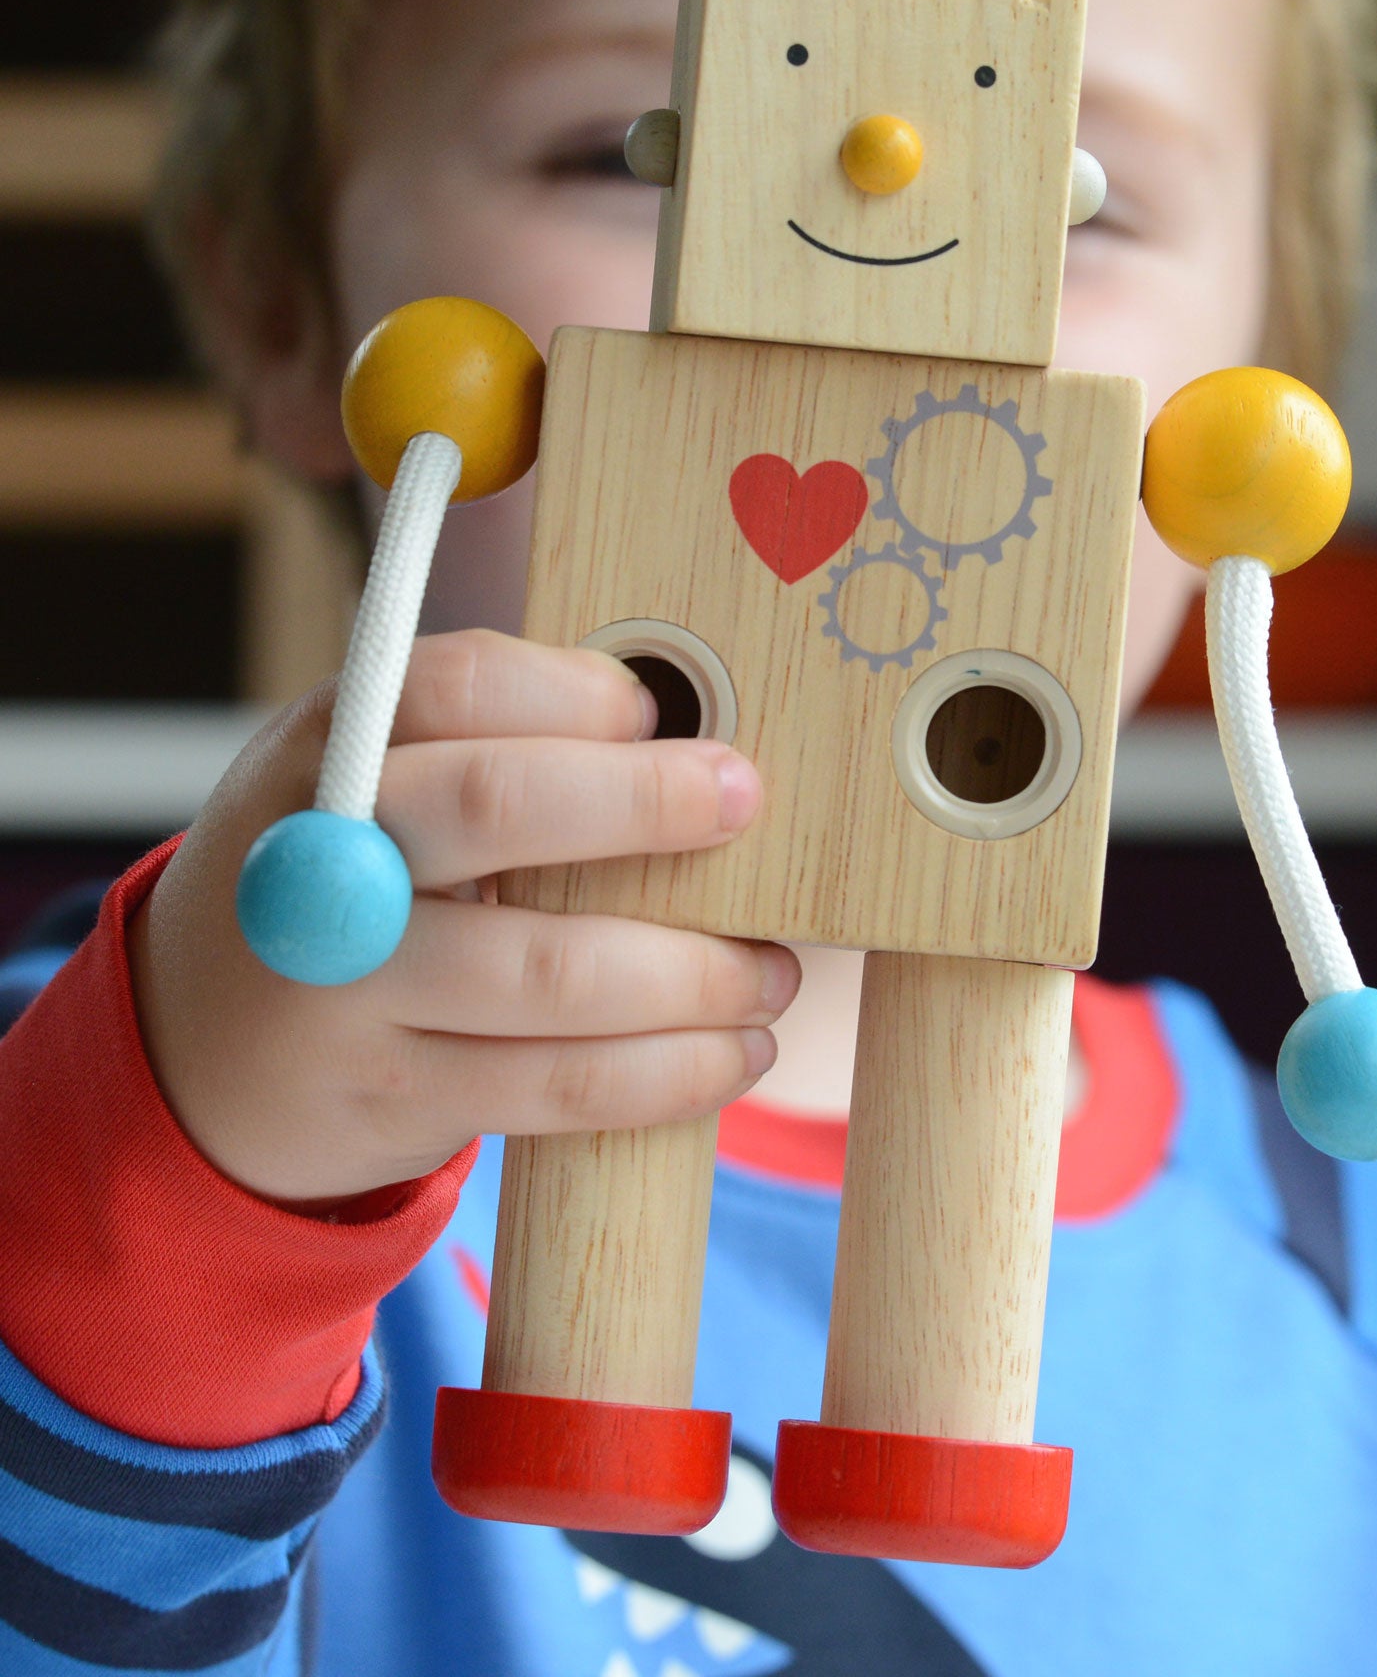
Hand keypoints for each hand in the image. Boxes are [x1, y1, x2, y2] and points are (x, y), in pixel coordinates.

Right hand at [129, 630, 797, 1205]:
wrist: (199, 1052)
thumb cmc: (339, 881)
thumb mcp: (368, 785)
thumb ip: (489, 747)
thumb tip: (686, 740)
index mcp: (328, 752)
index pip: (456, 682)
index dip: (578, 691)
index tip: (663, 716)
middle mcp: (323, 861)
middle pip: (494, 804)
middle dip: (647, 802)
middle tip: (746, 803)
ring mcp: (347, 991)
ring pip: (553, 971)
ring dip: (697, 972)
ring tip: (772, 973)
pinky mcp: (393, 1098)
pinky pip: (559, 1087)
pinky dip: (671, 1072)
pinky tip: (732, 1052)